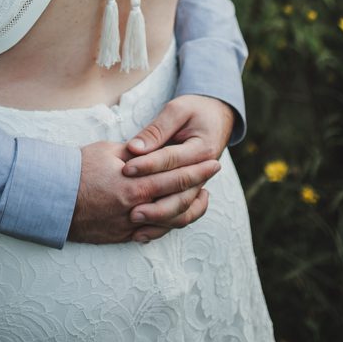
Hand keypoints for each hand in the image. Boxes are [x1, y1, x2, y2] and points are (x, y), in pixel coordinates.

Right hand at [69, 138, 220, 243]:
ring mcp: (130, 225)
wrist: (53, 198)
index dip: (198, 170)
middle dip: (200, 185)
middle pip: (179, 200)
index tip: (213, 162)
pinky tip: (175, 215)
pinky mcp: (122, 236)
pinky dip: (168, 225)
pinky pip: (153, 234)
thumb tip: (154, 148)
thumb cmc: (78, 169)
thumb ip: (135, 153)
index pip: (176, 176)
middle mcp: (137, 208)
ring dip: (189, 209)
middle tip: (213, 174)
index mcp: (136, 185)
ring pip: (171, 222)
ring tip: (200, 196)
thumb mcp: (107, 152)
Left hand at [121, 95, 234, 242]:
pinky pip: (180, 214)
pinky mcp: (192, 192)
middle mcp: (204, 172)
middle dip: (152, 200)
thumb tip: (135, 147)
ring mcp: (199, 185)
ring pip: (182, 210)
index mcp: (202, 150)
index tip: (125, 169)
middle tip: (127, 205)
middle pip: (179, 193)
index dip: (148, 165)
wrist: (217, 117)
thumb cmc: (195, 110)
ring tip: (134, 221)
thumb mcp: (178, 110)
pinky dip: (163, 224)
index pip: (171, 160)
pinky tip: (143, 231)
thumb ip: (158, 129)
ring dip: (159, 218)